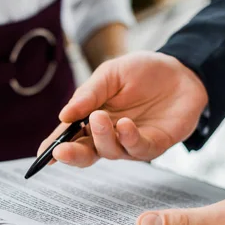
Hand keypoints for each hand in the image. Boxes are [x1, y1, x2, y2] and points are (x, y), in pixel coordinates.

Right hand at [38, 52, 207, 166]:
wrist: (181, 70)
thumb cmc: (143, 72)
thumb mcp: (110, 74)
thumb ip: (88, 94)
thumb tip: (64, 115)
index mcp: (92, 118)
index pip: (70, 137)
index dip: (54, 147)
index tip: (42, 154)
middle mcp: (108, 135)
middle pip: (86, 153)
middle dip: (72, 154)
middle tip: (61, 150)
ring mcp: (130, 143)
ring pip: (109, 151)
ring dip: (101, 137)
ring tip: (98, 117)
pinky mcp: (153, 145)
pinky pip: (137, 148)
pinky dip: (128, 138)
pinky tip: (125, 124)